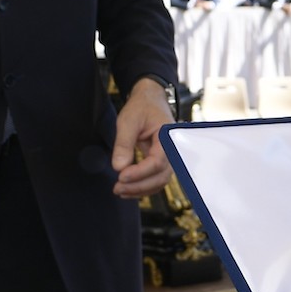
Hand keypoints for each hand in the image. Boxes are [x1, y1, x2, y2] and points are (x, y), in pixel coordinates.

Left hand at [112, 76, 174, 197]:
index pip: (158, 162)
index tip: (121, 176)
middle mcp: (172, 150)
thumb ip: (124, 143)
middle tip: (117, 188)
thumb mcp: (128, 120)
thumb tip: (119, 167)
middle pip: (160, 177)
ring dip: (140, 190)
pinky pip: (155, 179)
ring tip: (119, 191)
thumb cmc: (141, 107)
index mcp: (168, 137)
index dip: (140, 172)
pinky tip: (127, 189)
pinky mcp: (160, 162)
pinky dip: (142, 187)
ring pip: (158, 181)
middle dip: (139, 186)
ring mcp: (168, 157)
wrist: (150, 100)